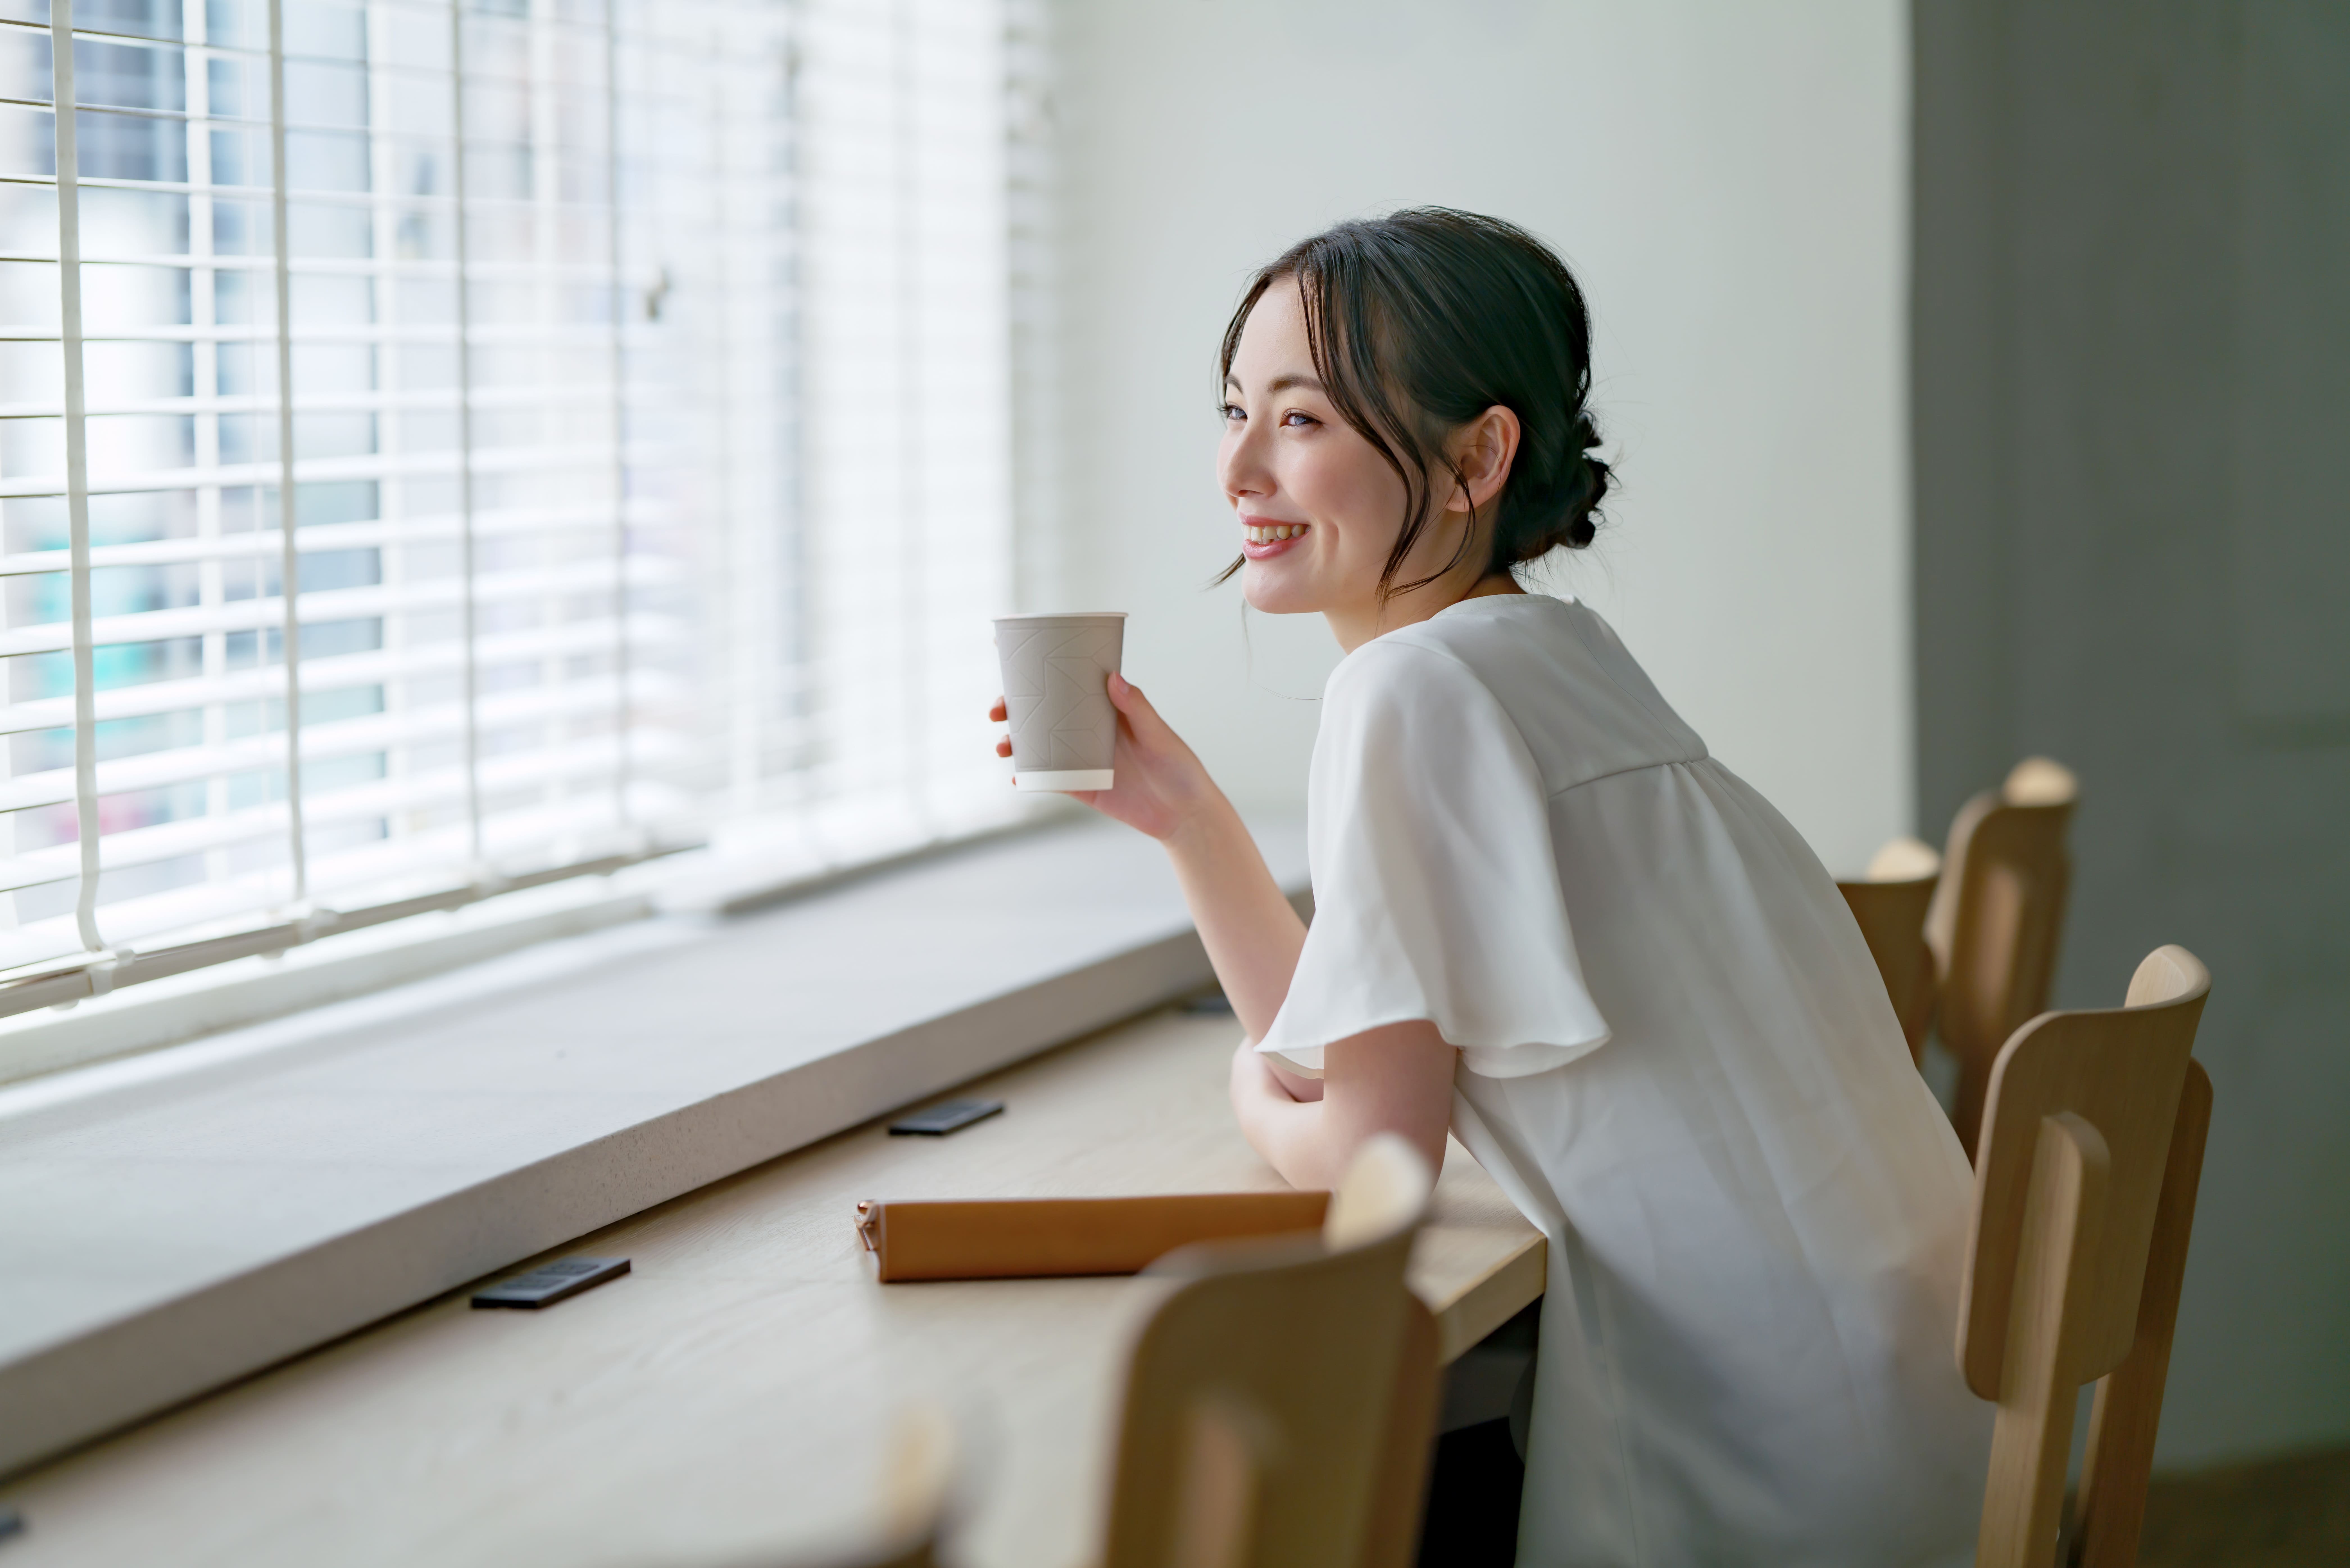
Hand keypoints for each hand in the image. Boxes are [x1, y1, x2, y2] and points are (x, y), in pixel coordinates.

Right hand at [989, 673, 1222, 841]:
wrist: (1185, 814)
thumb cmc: (1179, 768)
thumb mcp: (1159, 735)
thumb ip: (1136, 708)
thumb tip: (1113, 677)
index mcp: (1105, 710)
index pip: (1067, 685)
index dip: (1039, 674)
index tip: (1011, 661)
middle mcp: (1088, 732)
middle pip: (1042, 714)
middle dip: (1014, 709)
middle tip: (997, 710)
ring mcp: (1082, 760)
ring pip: (1039, 746)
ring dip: (1015, 743)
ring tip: (1003, 746)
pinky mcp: (1081, 788)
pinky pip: (1049, 781)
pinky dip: (1030, 778)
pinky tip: (1018, 777)